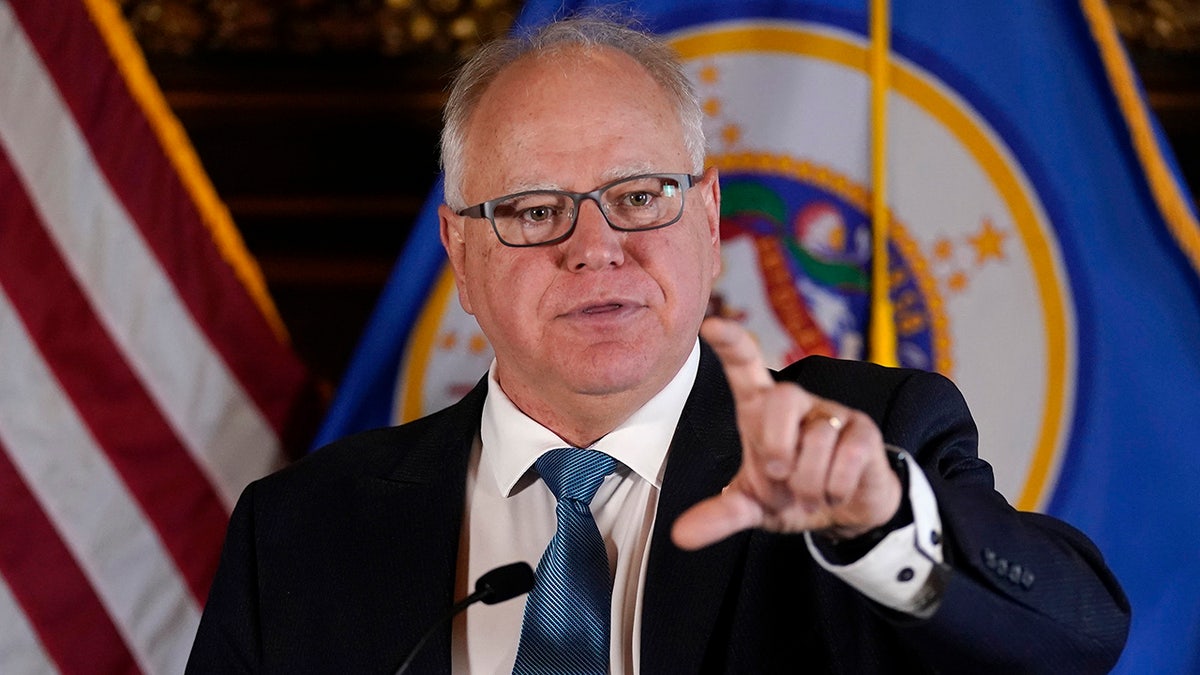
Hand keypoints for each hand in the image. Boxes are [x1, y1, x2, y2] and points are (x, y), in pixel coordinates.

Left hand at [671, 317, 902, 549]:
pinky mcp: (863, 430)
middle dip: (777, 445)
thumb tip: (679, 536)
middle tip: (779, 475)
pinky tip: (834, 492)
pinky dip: (835, 488)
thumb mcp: (753, 507)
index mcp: (760, 410)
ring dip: (808, 483)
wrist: (845, 513)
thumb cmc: (792, 494)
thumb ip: (720, 515)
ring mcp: (831, 412)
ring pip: (816, 440)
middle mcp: (795, 402)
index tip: (711, 325)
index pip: (744, 365)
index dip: (731, 343)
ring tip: (809, 493)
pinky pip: (848, 456)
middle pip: (781, 398)